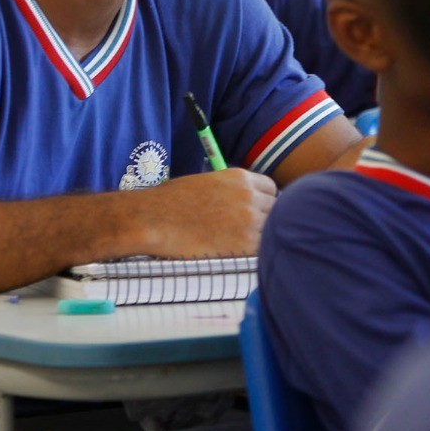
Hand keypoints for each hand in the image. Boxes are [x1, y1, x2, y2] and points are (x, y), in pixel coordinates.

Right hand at [136, 168, 277, 257]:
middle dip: (263, 219)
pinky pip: (261, 249)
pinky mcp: (245, 244)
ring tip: (236, 243)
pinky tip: (232, 252)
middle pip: (275, 209)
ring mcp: (250, 220)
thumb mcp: (207, 183)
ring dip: (259, 237)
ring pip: (270, 230)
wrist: (154, 219)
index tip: (253, 210)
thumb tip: (244, 203)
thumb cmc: (171, 202)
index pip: (271, 188)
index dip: (263, 201)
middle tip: (244, 230)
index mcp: (240, 177)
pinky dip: (251, 252)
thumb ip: (232, 190)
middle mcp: (249, 196)